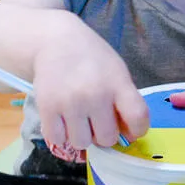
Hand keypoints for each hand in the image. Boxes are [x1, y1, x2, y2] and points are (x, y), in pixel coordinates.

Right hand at [31, 34, 148, 159]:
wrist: (55, 41)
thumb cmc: (92, 60)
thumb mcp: (117, 72)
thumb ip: (125, 101)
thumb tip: (128, 135)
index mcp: (118, 83)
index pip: (138, 118)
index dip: (137, 130)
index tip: (131, 129)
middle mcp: (95, 94)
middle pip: (107, 138)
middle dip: (104, 134)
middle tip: (97, 120)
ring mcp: (70, 102)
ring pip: (82, 143)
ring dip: (82, 136)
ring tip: (78, 119)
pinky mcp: (47, 107)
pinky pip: (57, 139)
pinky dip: (60, 134)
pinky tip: (62, 120)